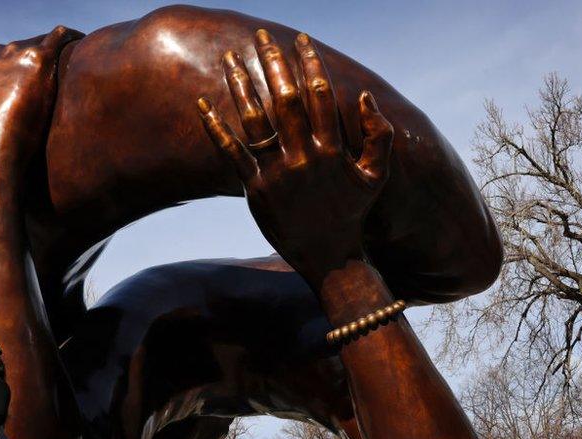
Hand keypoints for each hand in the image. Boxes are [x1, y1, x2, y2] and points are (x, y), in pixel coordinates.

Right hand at [0, 25, 81, 166]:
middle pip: (20, 51)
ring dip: (55, 50)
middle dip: (36, 61)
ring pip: (39, 42)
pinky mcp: (36, 57)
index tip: (34, 84)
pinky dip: (70, 38)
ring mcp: (14, 55)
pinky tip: (81, 42)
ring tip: (73, 57)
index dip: (18, 73)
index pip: (0, 63)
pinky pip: (58, 38)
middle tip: (57, 73)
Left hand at [196, 30, 393, 286]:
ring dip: (240, 84)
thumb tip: (364, 96)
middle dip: (273, 63)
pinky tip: (202, 104)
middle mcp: (303, 157)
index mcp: (331, 149)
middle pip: (284, 99)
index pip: (319, 95)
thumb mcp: (376, 175)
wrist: (330, 257)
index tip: (299, 40)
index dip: (308, 63)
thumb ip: (379, 135)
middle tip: (262, 37)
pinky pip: (231, 152)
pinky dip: (215, 128)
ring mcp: (277, 173)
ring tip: (229, 57)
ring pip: (254, 119)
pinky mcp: (255, 189)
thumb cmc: (352, 213)